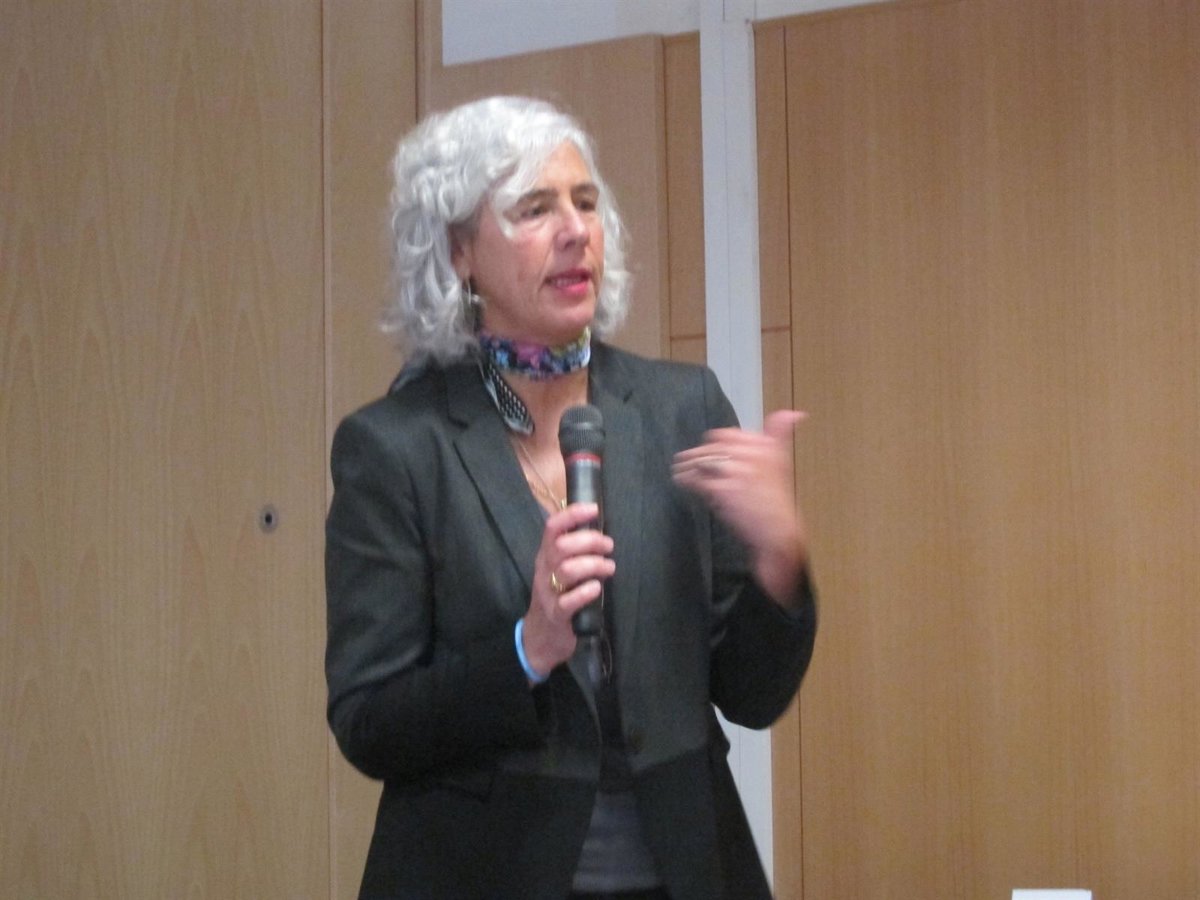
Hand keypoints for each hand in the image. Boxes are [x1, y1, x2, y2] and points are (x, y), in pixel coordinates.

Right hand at [519, 502, 615, 678]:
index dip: (572, 515)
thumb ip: (575, 551)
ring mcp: (548, 592)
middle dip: (589, 541)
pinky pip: (568, 601)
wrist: (540, 637)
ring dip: (593, 565)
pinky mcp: (556, 614)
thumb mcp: (560, 570)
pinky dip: (584, 592)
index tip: (594, 509)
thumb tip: (601, 532)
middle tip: (608, 546)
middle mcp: (544, 570)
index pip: (553, 527)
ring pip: (567, 570)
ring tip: (609, 568)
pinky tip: (596, 588)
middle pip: (562, 546)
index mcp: (546, 555)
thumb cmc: (558, 596)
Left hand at [672, 410, 808, 603]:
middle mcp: (752, 455)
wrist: (778, 533)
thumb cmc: (777, 503)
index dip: (714, 442)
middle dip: (696, 455)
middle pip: (712, 448)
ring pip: (703, 461)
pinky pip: (698, 480)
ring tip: (678, 470)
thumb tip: (795, 413)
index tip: (707, 451)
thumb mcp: (780, 464)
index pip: (728, 434)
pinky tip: (681, 482)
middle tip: (683, 461)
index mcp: (766, 446)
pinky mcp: (724, 489)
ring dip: (687, 466)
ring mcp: (737, 472)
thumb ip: (779, 434)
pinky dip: (686, 480)